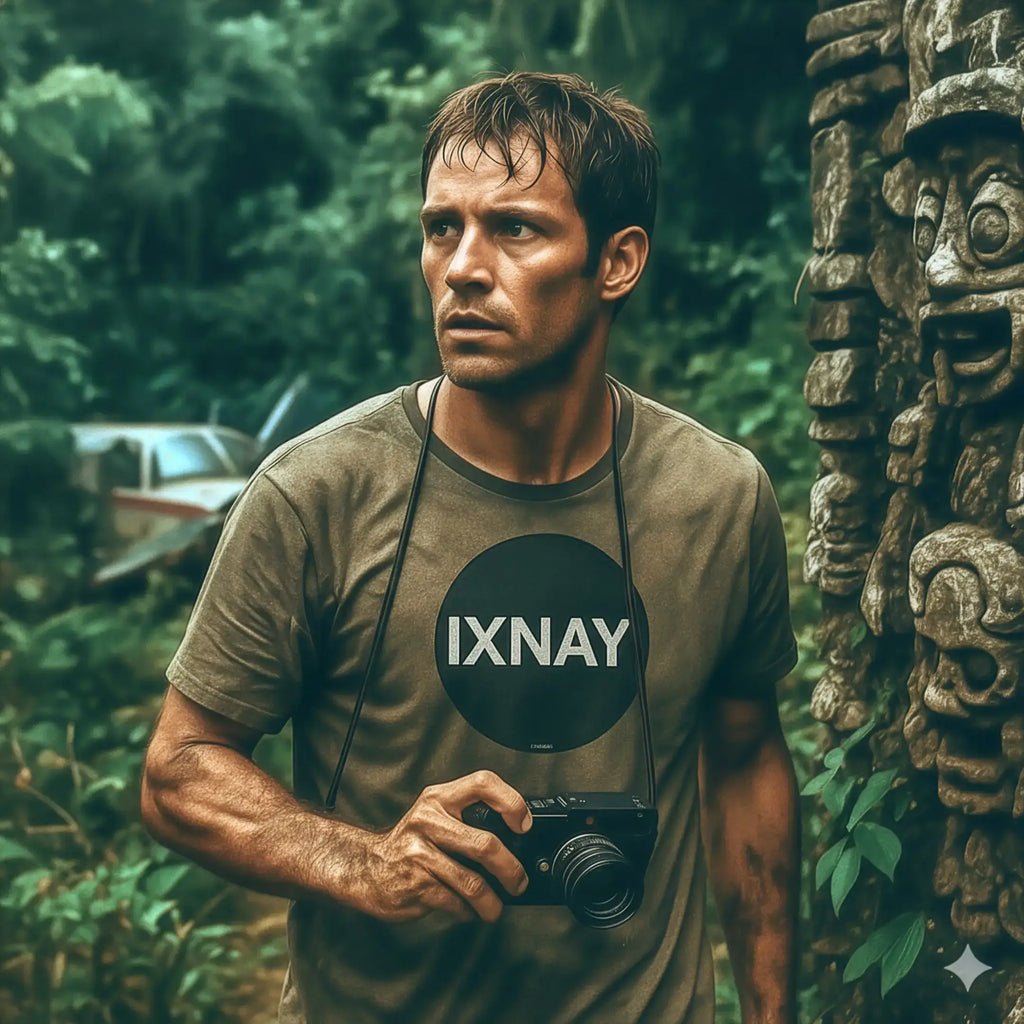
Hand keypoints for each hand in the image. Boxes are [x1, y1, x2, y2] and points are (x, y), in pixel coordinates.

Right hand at [354, 770, 531, 922]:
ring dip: (492, 901)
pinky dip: (468, 911)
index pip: (482, 783)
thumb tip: (515, 839)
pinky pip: (456, 902)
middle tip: (519, 881)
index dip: (510, 802)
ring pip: (472, 882)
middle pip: (484, 843)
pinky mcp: (416, 885)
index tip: (524, 825)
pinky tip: (468, 909)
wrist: (365, 868)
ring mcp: (420, 854)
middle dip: (510, 869)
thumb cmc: (410, 842)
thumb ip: (467, 817)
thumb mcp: (434, 814)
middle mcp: (428, 821)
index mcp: (438, 798)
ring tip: (496, 907)